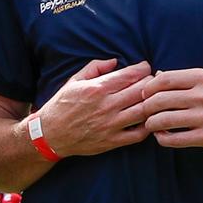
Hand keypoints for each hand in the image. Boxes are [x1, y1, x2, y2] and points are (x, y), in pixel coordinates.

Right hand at [37, 59, 153, 157]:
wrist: (50, 134)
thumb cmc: (62, 105)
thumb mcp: (74, 81)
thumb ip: (95, 67)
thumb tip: (115, 61)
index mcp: (97, 88)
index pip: (131, 74)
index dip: (143, 68)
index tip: (145, 67)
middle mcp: (106, 106)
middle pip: (142, 90)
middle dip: (151, 82)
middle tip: (152, 81)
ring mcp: (111, 125)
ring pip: (144, 111)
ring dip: (152, 102)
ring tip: (151, 98)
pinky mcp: (113, 141)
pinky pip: (139, 134)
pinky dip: (147, 125)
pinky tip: (145, 118)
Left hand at [140, 68, 202, 151]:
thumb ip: (183, 79)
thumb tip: (155, 76)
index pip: (164, 80)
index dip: (148, 88)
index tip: (144, 95)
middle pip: (159, 100)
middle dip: (146, 107)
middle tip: (143, 112)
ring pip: (164, 120)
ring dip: (151, 124)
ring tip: (151, 124)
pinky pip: (175, 139)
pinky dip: (162, 139)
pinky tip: (162, 136)